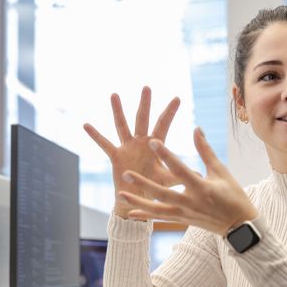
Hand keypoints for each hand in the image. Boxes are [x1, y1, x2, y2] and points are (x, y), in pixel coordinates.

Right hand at [83, 86, 180, 217]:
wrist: (137, 200)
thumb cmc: (154, 188)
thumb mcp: (167, 180)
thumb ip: (180, 174)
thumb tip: (200, 176)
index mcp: (155, 145)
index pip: (163, 125)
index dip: (170, 112)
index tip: (177, 97)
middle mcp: (141, 141)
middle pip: (143, 119)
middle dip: (145, 104)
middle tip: (147, 87)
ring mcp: (127, 147)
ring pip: (122, 125)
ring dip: (118, 111)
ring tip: (114, 95)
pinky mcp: (116, 156)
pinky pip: (104, 144)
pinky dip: (95, 135)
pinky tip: (86, 125)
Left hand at [118, 127, 257, 235]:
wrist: (239, 226)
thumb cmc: (233, 195)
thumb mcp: (221, 171)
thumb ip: (205, 151)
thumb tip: (196, 129)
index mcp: (201, 187)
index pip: (180, 169)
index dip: (165, 155)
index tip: (152, 141)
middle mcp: (190, 202)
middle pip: (162, 193)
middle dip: (143, 184)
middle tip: (126, 174)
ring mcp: (184, 214)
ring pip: (157, 209)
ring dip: (138, 201)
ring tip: (120, 194)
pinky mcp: (182, 220)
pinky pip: (160, 218)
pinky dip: (145, 215)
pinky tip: (130, 212)